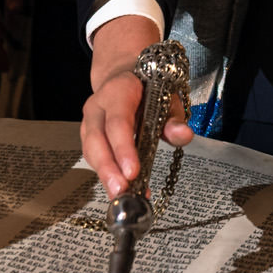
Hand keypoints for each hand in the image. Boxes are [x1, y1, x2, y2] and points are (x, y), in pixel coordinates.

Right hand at [81, 14, 191, 196]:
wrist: (126, 75)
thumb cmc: (150, 87)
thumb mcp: (167, 96)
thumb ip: (173, 117)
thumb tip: (183, 135)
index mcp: (118, 91)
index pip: (118, 121)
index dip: (124, 148)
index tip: (133, 172)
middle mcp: (97, 106)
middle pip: (97, 140)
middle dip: (108, 169)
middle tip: (122, 192)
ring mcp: (89, 122)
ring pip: (90, 151)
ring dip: (105, 176)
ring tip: (122, 197)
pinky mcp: (89, 137)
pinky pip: (94, 157)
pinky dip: (108, 175)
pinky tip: (126, 190)